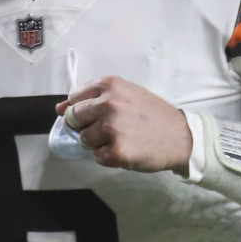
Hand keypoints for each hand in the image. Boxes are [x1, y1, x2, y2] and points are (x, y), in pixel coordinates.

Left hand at [56, 76, 191, 174]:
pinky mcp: (116, 151)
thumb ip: (93, 98)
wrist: (181, 136)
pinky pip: (97, 157)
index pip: (74, 97)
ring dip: (98, 143)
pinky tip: (126, 149)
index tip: (94, 114)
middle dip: (86, 126)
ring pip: (84, 140)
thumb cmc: (152, 113)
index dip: (81, 109)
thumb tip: (59, 109)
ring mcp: (111, 128)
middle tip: (109, 128)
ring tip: (121, 138)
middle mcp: (107, 103)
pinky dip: (108, 157)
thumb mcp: (125, 94)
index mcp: (109, 85)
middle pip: (74, 118)